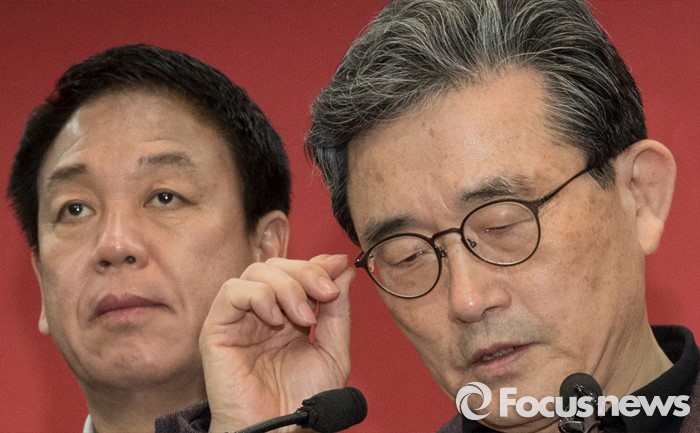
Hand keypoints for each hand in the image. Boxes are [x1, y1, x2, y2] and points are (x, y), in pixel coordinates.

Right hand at [200, 254, 354, 431]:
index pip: (297, 271)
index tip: (339, 265)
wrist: (281, 430)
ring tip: (304, 318)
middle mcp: (263, 312)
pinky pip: (232, 291)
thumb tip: (343, 270)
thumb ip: (337, 311)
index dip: (317, 264)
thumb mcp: (333, 351)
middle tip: (326, 292)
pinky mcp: (217, 329)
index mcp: (288, 315)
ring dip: (287, 286)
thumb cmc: (303, 399)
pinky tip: (275, 319)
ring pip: (256, 272)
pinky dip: (258, 295)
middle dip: (306, 272)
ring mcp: (240, 319)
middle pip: (277, 265)